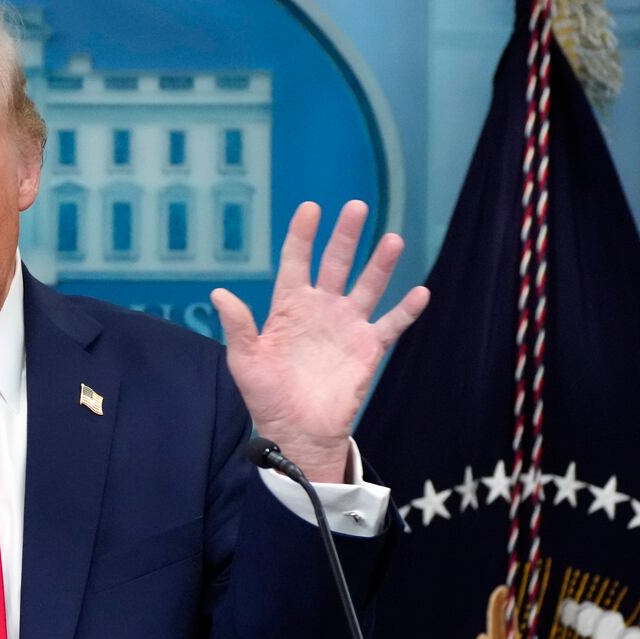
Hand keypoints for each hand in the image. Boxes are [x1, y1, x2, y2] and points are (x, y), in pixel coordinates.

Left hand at [210, 200, 428, 482]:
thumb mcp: (245, 362)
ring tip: (391, 240)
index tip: (310, 208)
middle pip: (335, 263)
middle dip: (345, 236)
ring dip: (380, 264)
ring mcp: (347, 326)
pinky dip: (406, 310)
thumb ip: (239, 326)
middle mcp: (321, 309)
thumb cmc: (267, 396)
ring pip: (367, 286)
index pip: (296, 262)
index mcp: (289, 307)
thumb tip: (219, 293)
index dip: (302, 235)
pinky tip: (420, 292)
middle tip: (356, 207)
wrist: (296, 431)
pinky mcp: (368, 348)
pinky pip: (391, 324)